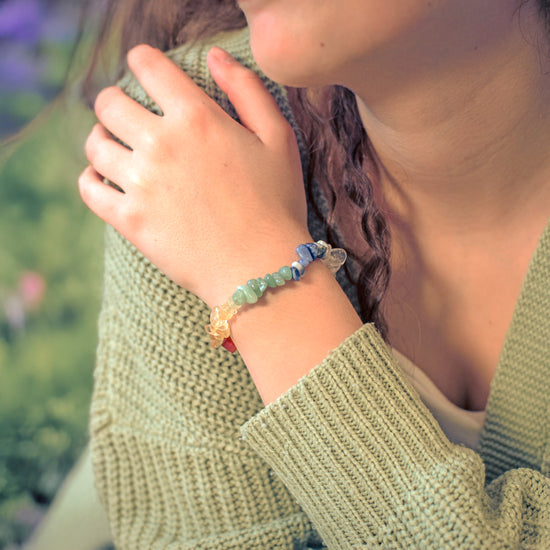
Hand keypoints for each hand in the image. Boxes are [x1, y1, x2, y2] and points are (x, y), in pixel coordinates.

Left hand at [79, 45, 310, 305]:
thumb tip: (215, 56)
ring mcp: (141, 183)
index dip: (142, 61)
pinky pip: (89, 189)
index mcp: (197, 118)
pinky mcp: (130, 220)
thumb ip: (247, 90)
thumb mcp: (279, 139)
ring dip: (103, 139)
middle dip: (116, 102)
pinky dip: (91, 179)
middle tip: (128, 114)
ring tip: (116, 147)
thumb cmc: (277, 204)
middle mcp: (161, 144)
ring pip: (95, 144)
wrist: (262, 268)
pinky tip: (103, 179)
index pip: (148, 67)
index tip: (143, 67)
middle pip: (109, 103)